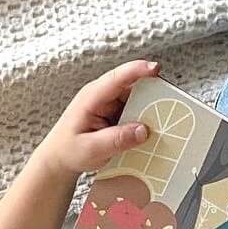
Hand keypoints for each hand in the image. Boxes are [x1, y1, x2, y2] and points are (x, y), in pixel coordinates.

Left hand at [40, 59, 159, 177]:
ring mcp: (109, 105)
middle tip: (168, 107)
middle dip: (151, 95)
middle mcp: (102, 96)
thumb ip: (117, 140)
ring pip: (136, 101)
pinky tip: (150, 133)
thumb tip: (143, 130)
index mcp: (92, 97)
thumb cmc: (69, 151)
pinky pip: (134, 113)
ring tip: (161, 124)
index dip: (138, 71)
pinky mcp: (115, 115)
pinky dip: (143, 121)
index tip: (156, 69)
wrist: (59, 159)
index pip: (117, 78)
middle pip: (132, 88)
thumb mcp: (92, 149)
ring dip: (148, 111)